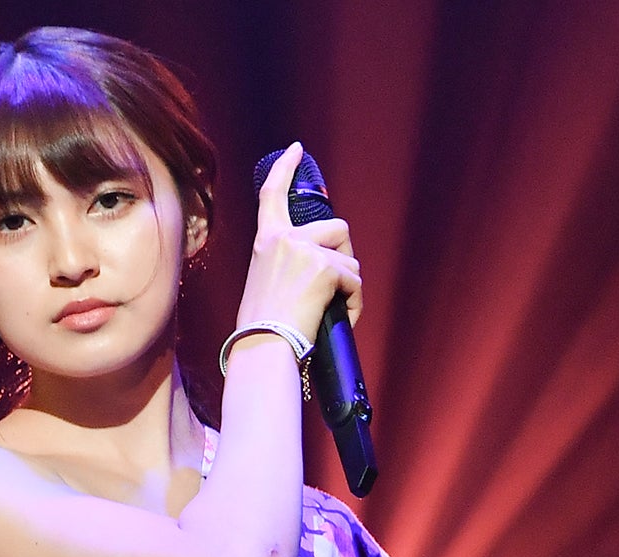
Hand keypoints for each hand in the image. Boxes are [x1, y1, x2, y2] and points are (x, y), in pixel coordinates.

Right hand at [235, 142, 361, 338]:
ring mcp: (306, 251)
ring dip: (350, 284)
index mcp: (266, 240)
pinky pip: (355, 281)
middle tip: (340, 281)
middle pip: (336, 227)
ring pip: (350, 257)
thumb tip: (318, 269)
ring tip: (334, 308)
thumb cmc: (263, 326)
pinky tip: (341, 318)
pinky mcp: (326, 269)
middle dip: (345, 253)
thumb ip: (286, 264)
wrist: (264, 344)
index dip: (286, 168)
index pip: (273, 194)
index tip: (297, 149)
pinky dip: (354, 303)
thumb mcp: (265, 282)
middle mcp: (285, 238)